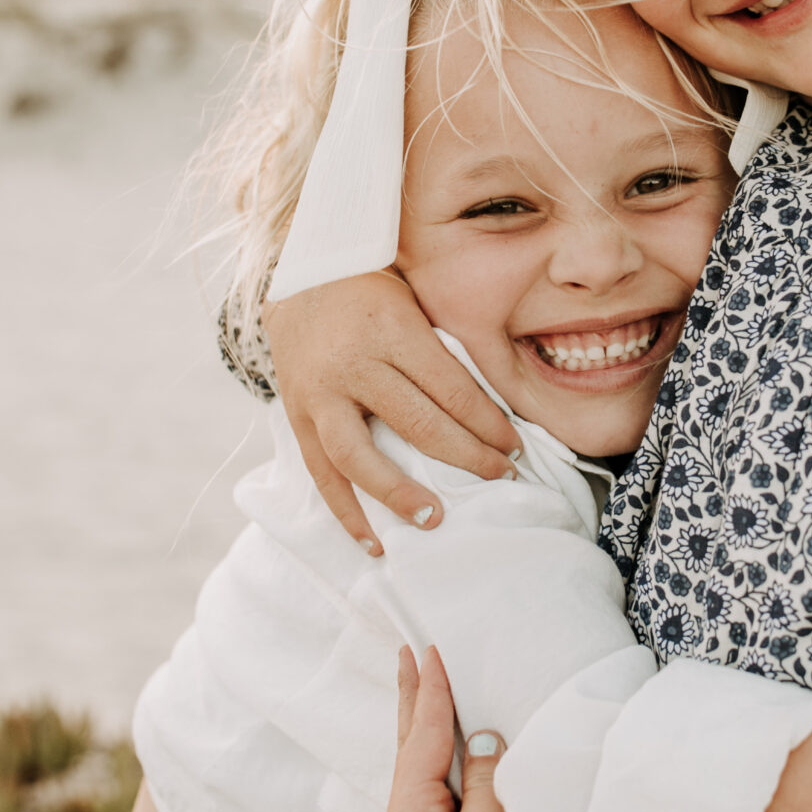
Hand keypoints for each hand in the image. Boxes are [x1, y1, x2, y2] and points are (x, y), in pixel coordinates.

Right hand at [264, 273, 518, 551]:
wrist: (298, 270)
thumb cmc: (372, 287)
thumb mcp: (414, 302)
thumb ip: (441, 350)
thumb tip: (490, 411)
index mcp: (392, 330)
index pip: (451, 389)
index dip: (488, 423)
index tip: (515, 447)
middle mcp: (354, 364)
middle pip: (417, 424)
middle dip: (467, 457)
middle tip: (501, 478)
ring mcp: (320, 393)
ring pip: (361, 456)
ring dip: (400, 494)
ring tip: (436, 520)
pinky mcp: (296, 414)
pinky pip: (321, 472)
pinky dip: (346, 512)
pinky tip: (373, 542)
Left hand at [384, 647, 537, 811]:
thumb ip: (485, 781)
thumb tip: (482, 739)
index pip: (423, 739)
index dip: (432, 692)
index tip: (431, 646)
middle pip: (412, 752)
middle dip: (414, 703)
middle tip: (409, 654)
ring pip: (429, 777)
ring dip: (431, 734)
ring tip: (429, 695)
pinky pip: (449, 802)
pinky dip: (451, 770)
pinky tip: (458, 764)